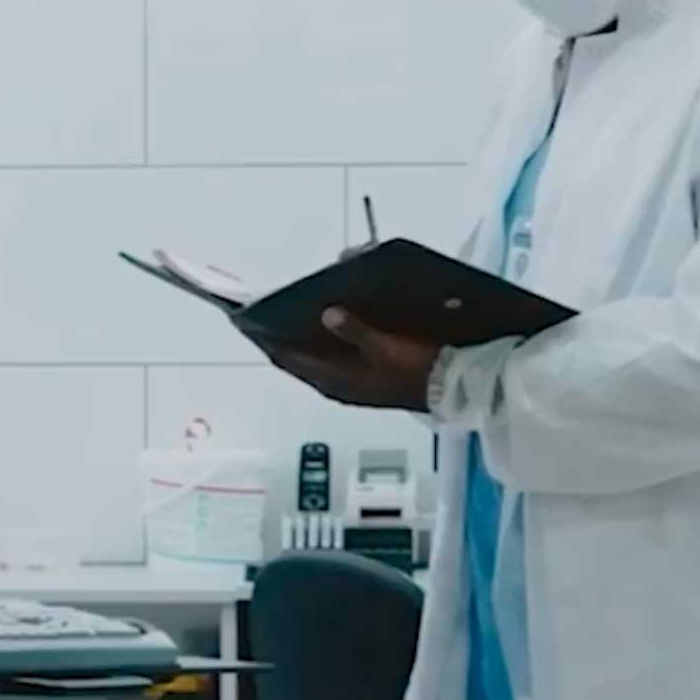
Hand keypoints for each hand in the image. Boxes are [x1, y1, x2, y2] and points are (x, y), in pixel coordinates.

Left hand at [252, 308, 443, 411]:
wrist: (454, 389)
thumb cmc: (419, 370)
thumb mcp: (386, 348)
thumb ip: (355, 331)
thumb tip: (327, 314)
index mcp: (334, 379)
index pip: (287, 357)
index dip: (265, 338)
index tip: (245, 318)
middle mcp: (336, 384)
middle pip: (296, 356)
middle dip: (279, 334)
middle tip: (263, 310)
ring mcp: (349, 383)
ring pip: (313, 357)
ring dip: (301, 337)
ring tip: (289, 311)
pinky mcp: (364, 379)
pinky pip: (331, 358)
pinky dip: (322, 342)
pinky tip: (324, 322)